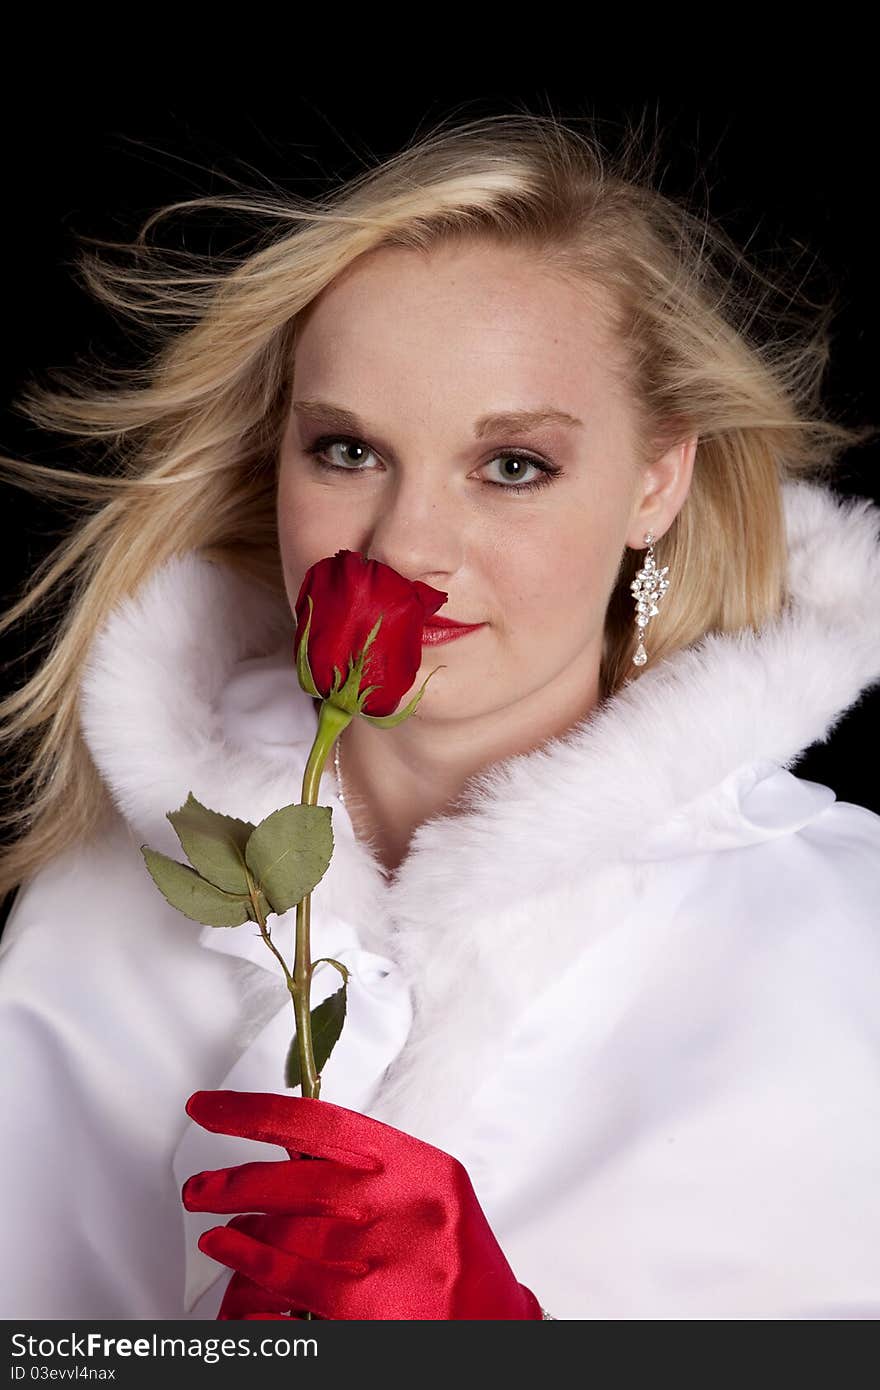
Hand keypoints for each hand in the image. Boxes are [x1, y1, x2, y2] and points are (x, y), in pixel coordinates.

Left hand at [181, 1090, 542, 1320]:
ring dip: (238, 1223)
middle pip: (297, 1179)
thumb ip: (369, 1169)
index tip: (212, 1108)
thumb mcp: (426, 1194)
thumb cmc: (460, 1261)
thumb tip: (293, 1147)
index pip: (321, 1123)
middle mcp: (404, 1202)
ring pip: (288, 1229)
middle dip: (235, 1180)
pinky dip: (251, 1262)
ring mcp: (389, 1254)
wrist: (498, 1329)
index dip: (255, 1112)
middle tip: (200, 1186)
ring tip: (214, 1223)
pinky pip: (294, 1277)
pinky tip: (229, 1252)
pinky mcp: (373, 1307)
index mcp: (417, 1164)